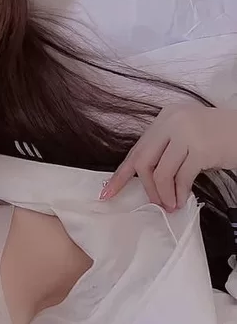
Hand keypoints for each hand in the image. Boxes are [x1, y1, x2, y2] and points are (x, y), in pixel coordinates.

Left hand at [100, 103, 236, 209]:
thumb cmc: (218, 138)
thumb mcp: (186, 136)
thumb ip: (165, 150)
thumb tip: (145, 179)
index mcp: (164, 118)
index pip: (137, 149)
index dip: (121, 174)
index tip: (107, 193)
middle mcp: (172, 121)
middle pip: (143, 162)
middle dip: (146, 188)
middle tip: (155, 204)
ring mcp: (186, 133)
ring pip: (160, 173)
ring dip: (164, 194)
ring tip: (171, 205)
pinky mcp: (200, 148)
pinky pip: (181, 178)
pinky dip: (179, 193)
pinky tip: (183, 200)